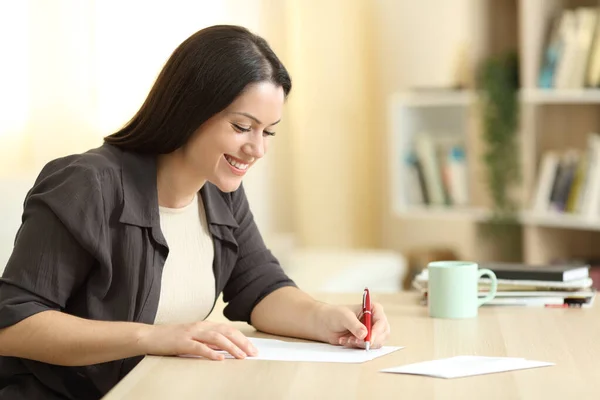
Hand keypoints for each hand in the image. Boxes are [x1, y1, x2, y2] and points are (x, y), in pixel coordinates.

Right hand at [138, 321, 257, 359]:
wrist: (150, 336)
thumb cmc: (172, 339)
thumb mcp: (194, 338)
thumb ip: (209, 342)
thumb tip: (227, 350)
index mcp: (205, 325)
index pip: (229, 330)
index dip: (242, 338)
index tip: (253, 348)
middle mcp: (200, 326)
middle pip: (226, 332)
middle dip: (242, 343)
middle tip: (253, 353)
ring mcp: (191, 333)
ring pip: (216, 338)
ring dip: (231, 347)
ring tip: (241, 356)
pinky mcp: (182, 342)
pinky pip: (199, 347)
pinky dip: (211, 352)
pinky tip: (220, 359)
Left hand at [317, 302, 389, 348]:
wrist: (326, 324)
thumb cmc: (336, 315)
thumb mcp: (344, 317)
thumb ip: (354, 325)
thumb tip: (364, 334)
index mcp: (373, 309)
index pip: (381, 322)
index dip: (377, 332)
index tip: (368, 339)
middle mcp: (376, 321)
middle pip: (383, 335)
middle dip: (369, 340)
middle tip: (355, 341)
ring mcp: (373, 332)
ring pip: (375, 343)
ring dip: (360, 344)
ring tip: (347, 339)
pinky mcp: (367, 341)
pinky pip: (366, 348)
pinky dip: (356, 347)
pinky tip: (345, 340)